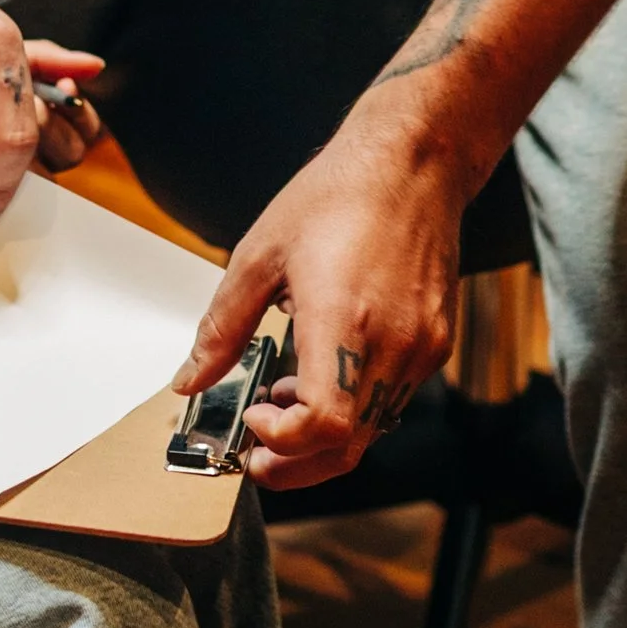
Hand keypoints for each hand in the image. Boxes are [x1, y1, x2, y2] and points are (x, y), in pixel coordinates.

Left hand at [174, 120, 470, 492]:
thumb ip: (222, 328)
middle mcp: (392, 344)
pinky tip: (323, 373)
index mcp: (344, 321)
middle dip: (295, 464)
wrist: (412, 163)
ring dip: (323, 436)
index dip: (283, 442)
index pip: (323, 424)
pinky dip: (355, 408)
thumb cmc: (337, 197)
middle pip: (347, 446)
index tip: (253, 422)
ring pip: (372, 430)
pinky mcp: (437, 343)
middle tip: (256, 457)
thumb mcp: (259, 256)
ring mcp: (422, 348)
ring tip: (283, 400)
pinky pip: (393, 401)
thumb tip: (190, 380)